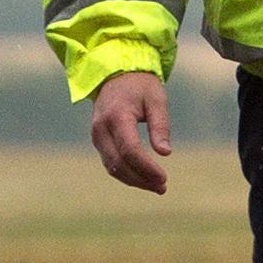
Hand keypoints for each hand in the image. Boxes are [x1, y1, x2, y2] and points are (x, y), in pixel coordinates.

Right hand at [89, 71, 171, 194]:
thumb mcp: (157, 99)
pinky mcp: (99, 140)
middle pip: (119, 163)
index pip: (130, 150)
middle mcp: (101, 128)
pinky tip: (144, 178)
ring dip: (134, 180)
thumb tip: (165, 153)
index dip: (146, 167)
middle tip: (163, 187)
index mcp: (117, 116)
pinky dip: (126, 173)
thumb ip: (160, 125)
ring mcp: (97, 136)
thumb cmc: (140, 86)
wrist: (116, 75)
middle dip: (141, 179)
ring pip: (112, 167)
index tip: (164, 178)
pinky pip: (110, 162)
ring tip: (157, 186)